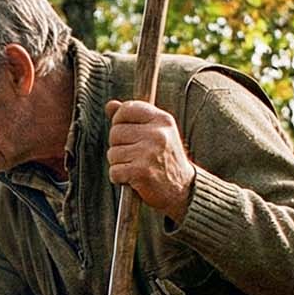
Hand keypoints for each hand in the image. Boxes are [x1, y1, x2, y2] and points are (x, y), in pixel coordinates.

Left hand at [105, 99, 196, 222]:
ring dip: (119, 163)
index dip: (119, 120)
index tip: (126, 132)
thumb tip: (110, 105)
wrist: (183, 189)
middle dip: (118, 146)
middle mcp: (158, 134)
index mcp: (162, 120)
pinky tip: (133, 179)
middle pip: (115, 132)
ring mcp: (149, 153)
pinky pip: (114, 171)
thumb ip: (133, 117)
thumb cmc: (165, 159)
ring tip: (136, 167)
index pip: (127, 109)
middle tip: (134, 155)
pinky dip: (119, 178)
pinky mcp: (141, 172)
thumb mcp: (156, 132)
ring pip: (113, 153)